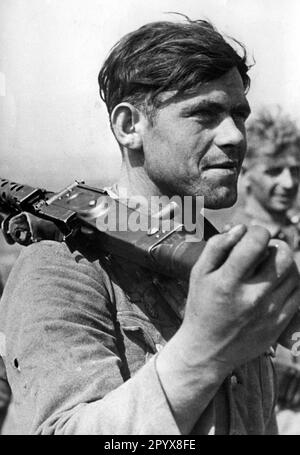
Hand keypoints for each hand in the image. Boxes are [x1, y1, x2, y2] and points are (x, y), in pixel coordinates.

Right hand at [179, 224, 299, 373]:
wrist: (207, 351)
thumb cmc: (201, 307)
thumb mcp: (198, 274)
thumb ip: (217, 246)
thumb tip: (240, 228)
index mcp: (228, 281)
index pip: (256, 242)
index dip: (256, 232)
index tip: (250, 237)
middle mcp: (252, 296)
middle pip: (284, 255)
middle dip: (275, 246)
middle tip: (263, 252)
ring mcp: (270, 312)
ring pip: (294, 273)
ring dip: (283, 264)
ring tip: (268, 268)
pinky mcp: (280, 324)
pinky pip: (298, 293)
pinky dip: (289, 283)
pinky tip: (274, 284)